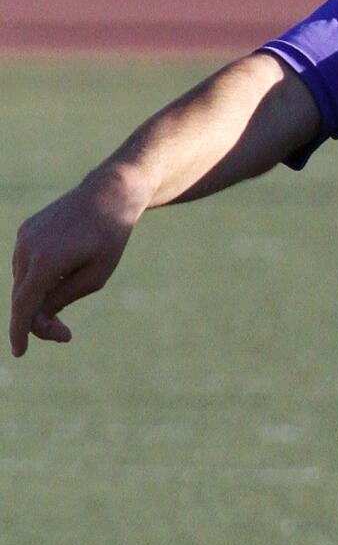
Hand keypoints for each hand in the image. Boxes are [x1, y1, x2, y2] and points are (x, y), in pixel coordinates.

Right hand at [10, 168, 142, 356]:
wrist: (110, 192)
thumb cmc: (111, 235)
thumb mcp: (96, 274)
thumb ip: (64, 297)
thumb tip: (37, 316)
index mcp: (46, 260)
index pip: (24, 305)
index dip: (20, 331)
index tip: (20, 352)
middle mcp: (28, 247)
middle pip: (23, 297)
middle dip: (40, 319)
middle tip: (66, 334)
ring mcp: (24, 237)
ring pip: (24, 281)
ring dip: (40, 296)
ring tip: (73, 291)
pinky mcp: (26, 231)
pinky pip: (27, 264)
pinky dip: (39, 276)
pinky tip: (65, 265)